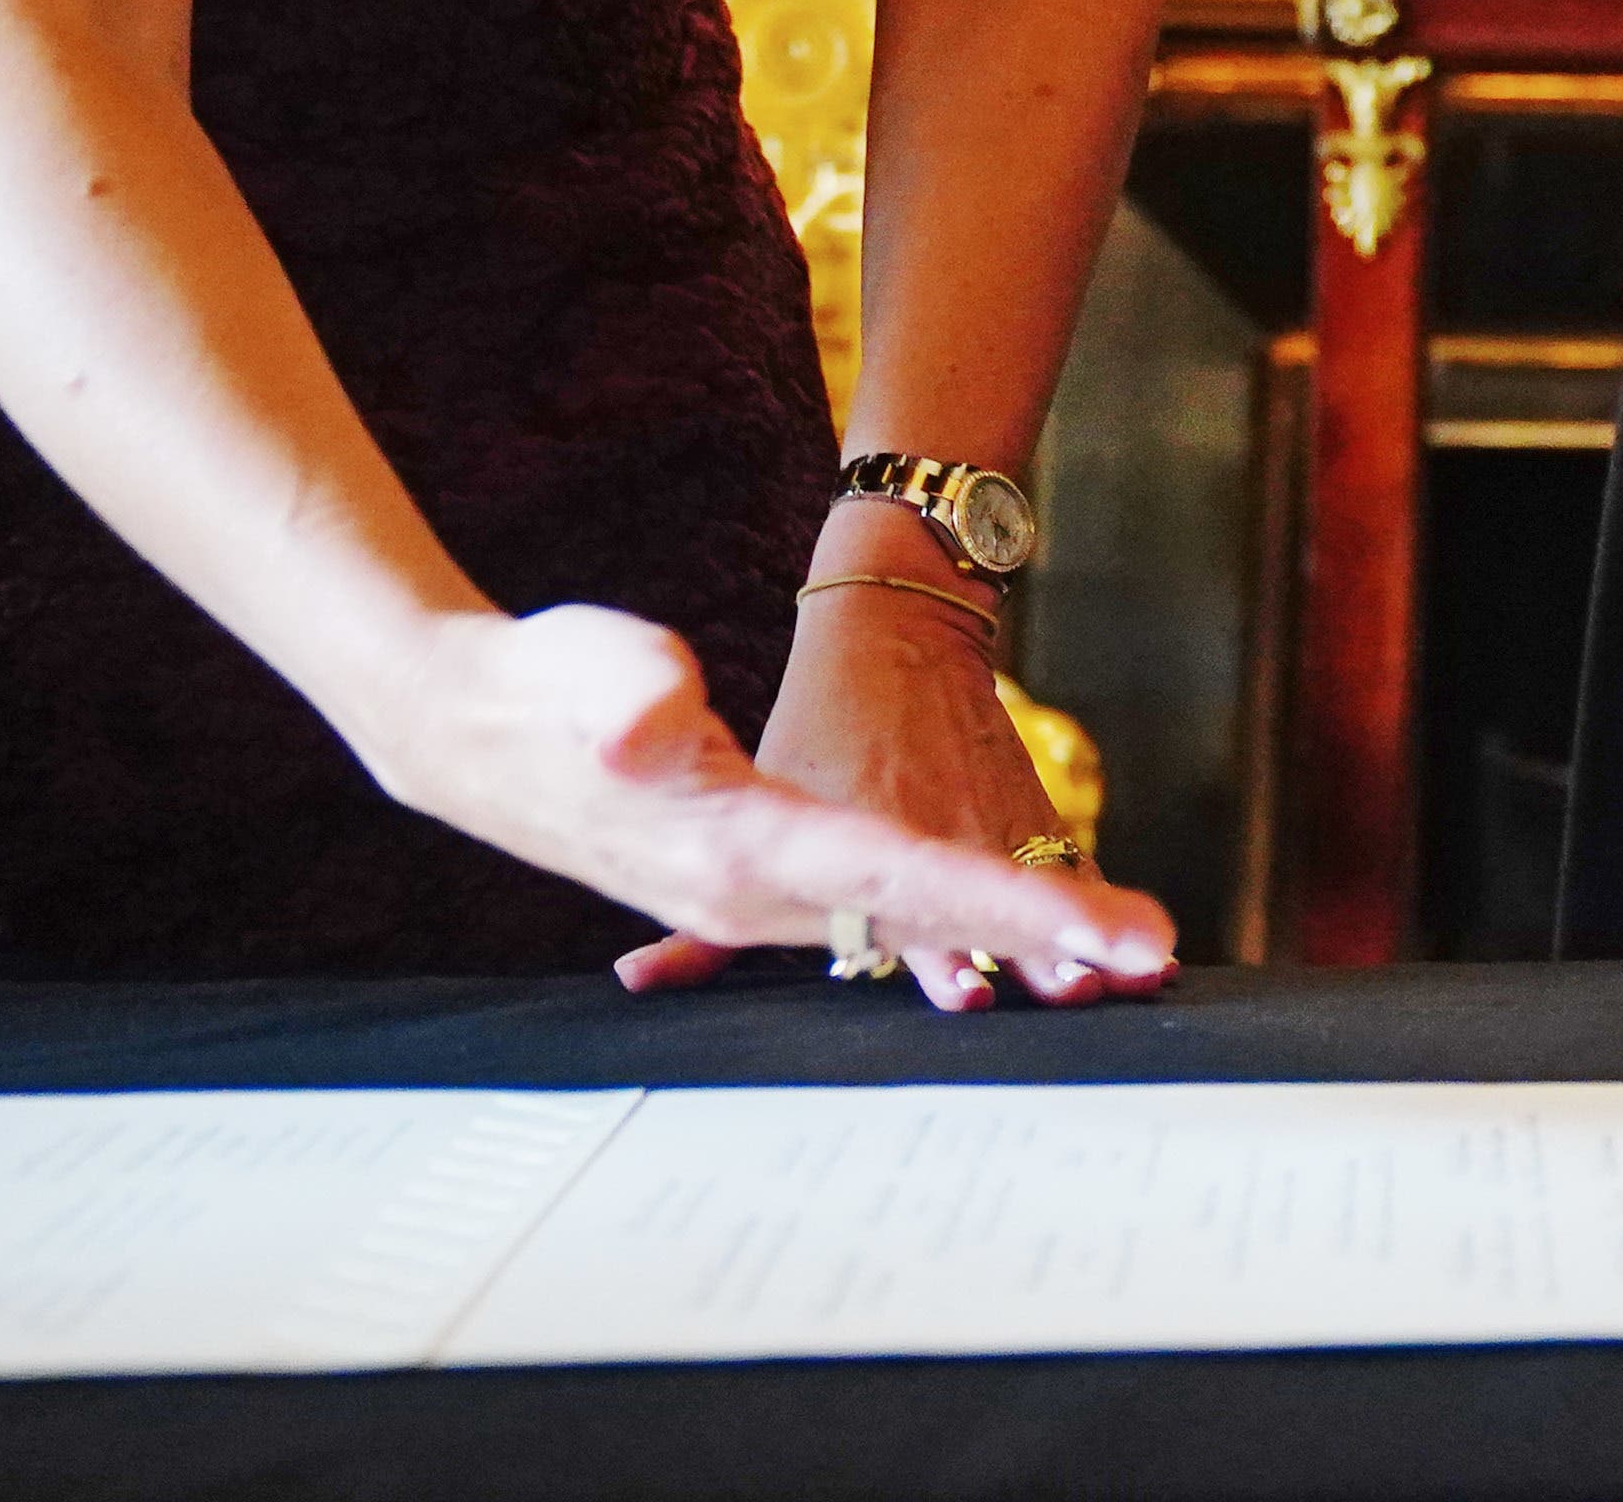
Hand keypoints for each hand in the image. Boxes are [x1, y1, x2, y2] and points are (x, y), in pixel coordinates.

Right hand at [343, 600, 1168, 1006]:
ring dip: (1014, 937)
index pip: (904, 879)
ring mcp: (761, 897)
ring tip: (1121, 954)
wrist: (466, 730)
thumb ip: (625, 696)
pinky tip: (1019, 947)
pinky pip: (877, 911)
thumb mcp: (582, 667)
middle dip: (1046, 936)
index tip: (1106, 932)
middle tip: (1156, 952)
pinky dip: (955, 922)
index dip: (1013, 905)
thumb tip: (652, 726)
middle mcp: (762, 892)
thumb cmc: (537, 685)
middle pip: (933, 917)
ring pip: (913, 923)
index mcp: (743, 847)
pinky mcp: (759, 879)